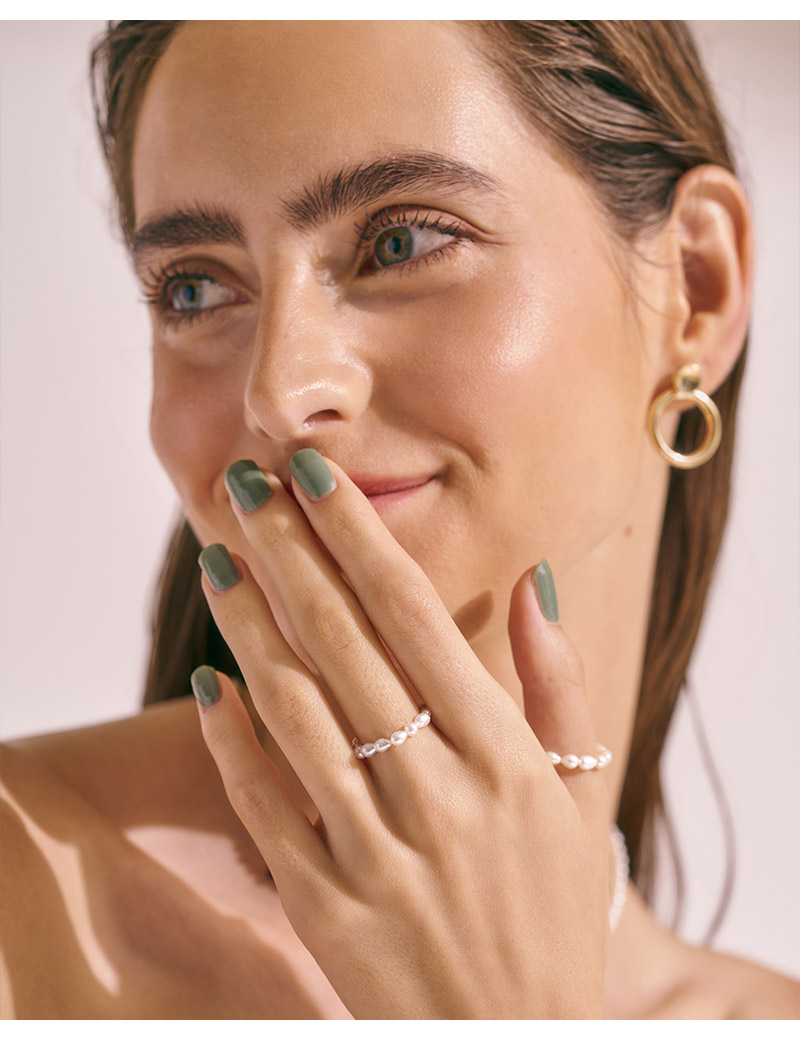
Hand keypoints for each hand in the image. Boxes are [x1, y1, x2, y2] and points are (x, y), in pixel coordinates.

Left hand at [193, 451, 610, 1018]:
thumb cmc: (550, 909)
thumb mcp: (581, 794)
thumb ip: (558, 685)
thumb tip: (531, 583)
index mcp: (500, 754)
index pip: (413, 617)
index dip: (358, 539)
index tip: (316, 478)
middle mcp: (434, 790)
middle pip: (341, 644)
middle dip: (288, 553)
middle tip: (247, 487)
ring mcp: (372, 848)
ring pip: (293, 710)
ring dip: (247, 625)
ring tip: (218, 558)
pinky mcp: (323, 902)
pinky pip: (263, 803)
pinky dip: (231, 738)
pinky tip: (210, 678)